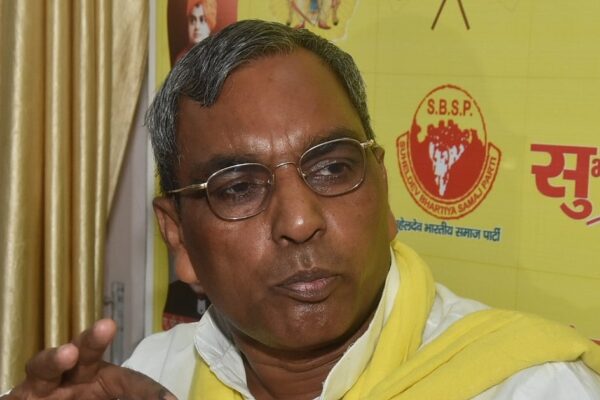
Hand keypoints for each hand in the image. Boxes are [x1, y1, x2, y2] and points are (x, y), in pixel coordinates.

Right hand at [2, 319, 175, 399]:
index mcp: (101, 381)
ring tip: (66, 354)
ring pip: (46, 366)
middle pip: (86, 354)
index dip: (148, 390)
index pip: (128, 381)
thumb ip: (128, 399)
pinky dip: (23, 391)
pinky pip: (20, 391)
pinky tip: (22, 395)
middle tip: (107, 326)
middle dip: (94, 339)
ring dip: (55, 358)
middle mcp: (72, 377)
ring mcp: (42, 386)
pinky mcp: (19, 396)